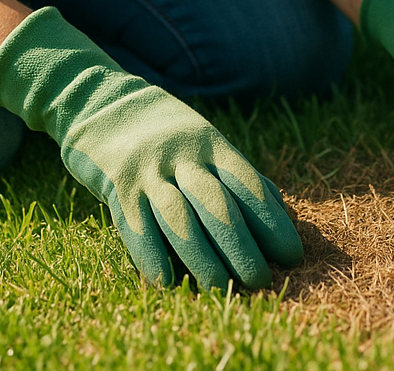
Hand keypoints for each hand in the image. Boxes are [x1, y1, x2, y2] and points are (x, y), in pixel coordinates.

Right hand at [0, 8, 302, 288]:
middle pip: (217, 205)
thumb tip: (280, 212)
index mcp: (211, 143)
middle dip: (241, 247)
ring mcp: (148, 170)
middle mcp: (182, 155)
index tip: (292, 255)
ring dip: (202, 259)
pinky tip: (167, 282)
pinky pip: (137, 225)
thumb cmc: (166, 132)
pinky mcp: (117, 186)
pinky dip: (152, 256)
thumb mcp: (204, 140)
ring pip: (179, 219)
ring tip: (222, 289)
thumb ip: (237, 173)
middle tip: (261, 280)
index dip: (271, 222)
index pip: (248, 184)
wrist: (101, 103)